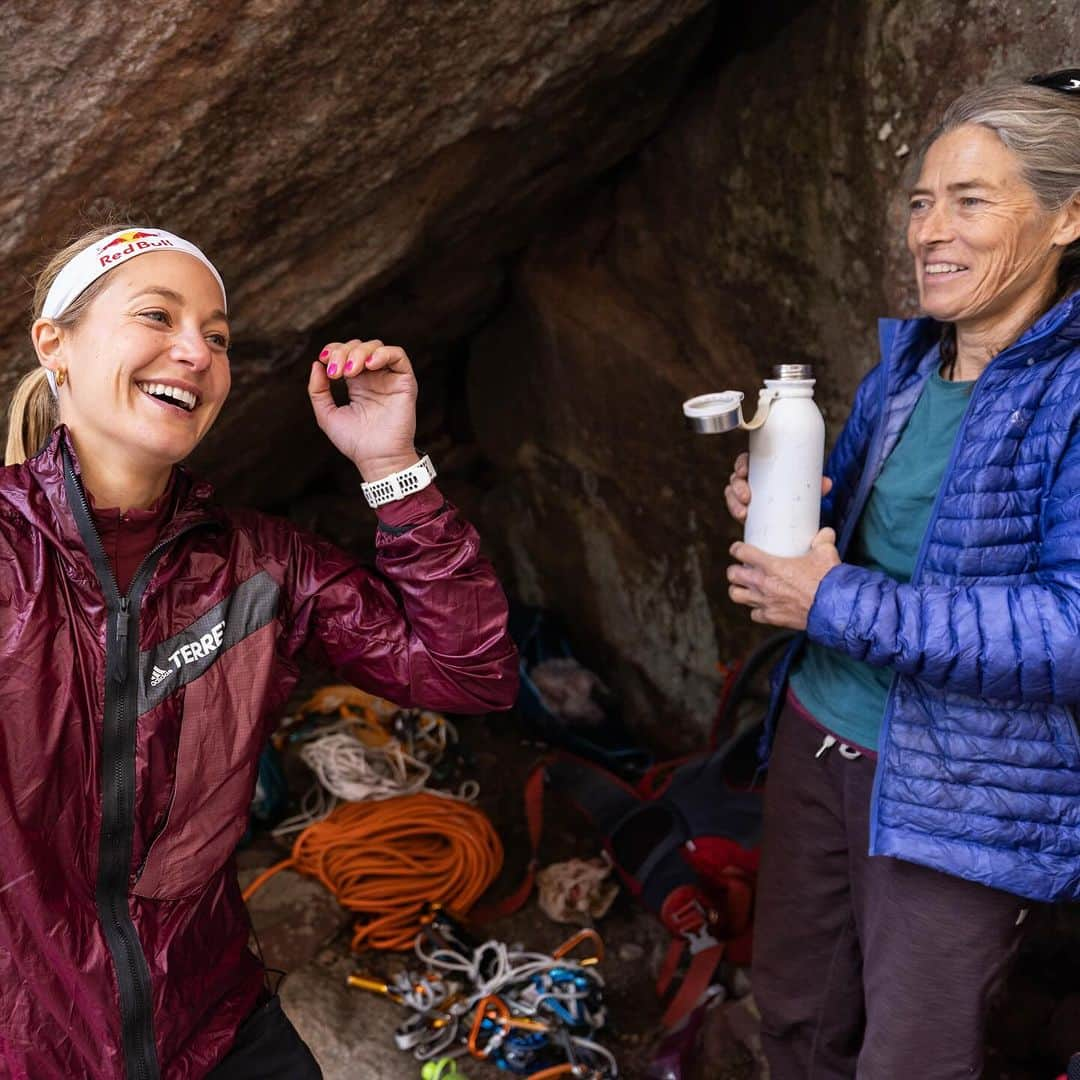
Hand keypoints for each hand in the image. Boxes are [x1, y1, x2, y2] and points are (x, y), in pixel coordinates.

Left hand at [308, 339, 419, 480]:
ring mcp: (390, 379)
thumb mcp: (326, 414)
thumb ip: (318, 390)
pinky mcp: (405, 382)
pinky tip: (369, 365)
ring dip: (359, 352)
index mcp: (357, 383)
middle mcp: (374, 378)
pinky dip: (383, 353)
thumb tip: (316, 364)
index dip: (333, 350)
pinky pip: (398, 355)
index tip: (323, 361)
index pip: (345, 353)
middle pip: (359, 346)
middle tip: (336, 372)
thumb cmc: (354, 442)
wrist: (376, 458)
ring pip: (376, 347)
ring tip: (350, 371)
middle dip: (343, 352)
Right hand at [724, 452, 832, 523]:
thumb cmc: (796, 493)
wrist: (795, 517)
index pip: (746, 461)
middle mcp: (751, 480)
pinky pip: (735, 508)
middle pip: (736, 478)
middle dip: (737, 487)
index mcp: (761, 468)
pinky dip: (736, 512)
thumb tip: (827, 483)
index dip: (741, 464)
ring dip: (734, 503)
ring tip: (743, 512)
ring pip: (732, 495)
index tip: (744, 471)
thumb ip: (814, 485)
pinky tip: (742, 517)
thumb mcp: (804, 487)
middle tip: (746, 496)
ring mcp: (746, 496)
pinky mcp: (746, 510)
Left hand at [726, 528, 840, 628]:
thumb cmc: (827, 580)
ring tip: (744, 587)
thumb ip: (822, 540)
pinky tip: (761, 605)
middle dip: (734, 571)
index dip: (737, 549)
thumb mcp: (825, 553)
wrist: (832, 607)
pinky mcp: (771, 617)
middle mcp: (763, 583)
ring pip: (736, 596)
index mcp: (771, 565)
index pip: (741, 552)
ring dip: (738, 590)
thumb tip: (825, 533)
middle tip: (741, 569)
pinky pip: (754, 614)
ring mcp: (765, 602)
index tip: (738, 549)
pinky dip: (755, 609)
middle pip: (733, 575)